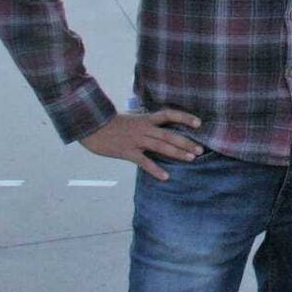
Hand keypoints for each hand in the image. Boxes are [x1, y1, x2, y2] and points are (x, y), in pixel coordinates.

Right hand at [80, 108, 202, 180]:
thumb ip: (144, 121)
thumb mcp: (131, 117)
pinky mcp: (127, 152)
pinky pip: (144, 162)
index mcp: (145, 119)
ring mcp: (136, 140)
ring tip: (191, 158)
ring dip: (177, 153)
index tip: (198, 122)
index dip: (184, 117)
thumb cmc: (110, 122)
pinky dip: (155, 169)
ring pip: (161, 147)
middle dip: (186, 142)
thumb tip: (157, 122)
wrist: (91, 125)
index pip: (169, 115)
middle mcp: (144, 129)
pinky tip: (165, 177)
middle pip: (169, 135)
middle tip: (201, 149)